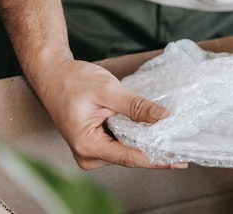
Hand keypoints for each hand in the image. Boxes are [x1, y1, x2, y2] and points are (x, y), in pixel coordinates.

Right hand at [30, 59, 181, 169]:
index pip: (129, 158)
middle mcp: (87, 155)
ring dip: (142, 141)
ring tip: (164, 131)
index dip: (157, 158)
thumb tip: (163, 117)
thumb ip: (135, 106)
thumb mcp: (107, 90)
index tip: (179, 159)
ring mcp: (88, 152)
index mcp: (87, 145)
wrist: (52, 74)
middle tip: (180, 141)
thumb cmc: (73, 80)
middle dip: (152, 149)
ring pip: (124, 152)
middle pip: (128, 157)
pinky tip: (146, 128)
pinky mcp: (92, 145)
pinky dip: (131, 136)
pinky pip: (118, 145)